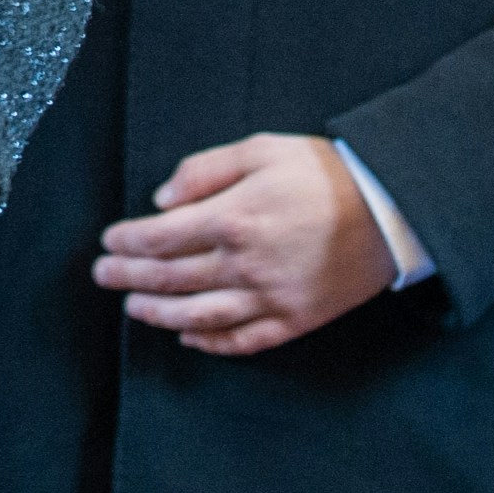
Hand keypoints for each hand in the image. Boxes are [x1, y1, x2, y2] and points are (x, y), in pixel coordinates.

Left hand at [94, 133, 396, 356]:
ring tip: (133, 309)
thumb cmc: (324, 173)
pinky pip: (244, 340)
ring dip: (159, 314)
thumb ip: (204, 170)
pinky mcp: (296, 319)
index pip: (161, 238)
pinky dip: (211, 343)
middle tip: (102, 277)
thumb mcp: (260, 149)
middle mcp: (246, 264)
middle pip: (171, 278)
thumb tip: (162, 201)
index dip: (127, 242)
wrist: (391, 210)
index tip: (108, 242)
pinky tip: (189, 337)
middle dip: (129, 278)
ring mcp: (271, 298)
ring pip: (200, 315)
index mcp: (233, 218)